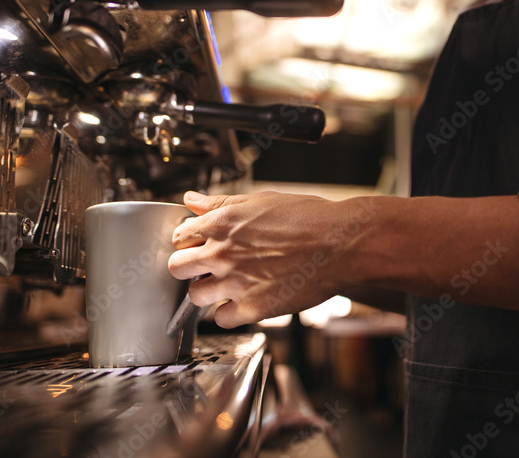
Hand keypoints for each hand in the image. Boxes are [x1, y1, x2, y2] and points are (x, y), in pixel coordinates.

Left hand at [168, 191, 376, 327]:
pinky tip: (244, 300)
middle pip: (177, 268)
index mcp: (222, 223)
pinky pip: (222, 319)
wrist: (341, 244)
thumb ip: (220, 202)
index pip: (179, 237)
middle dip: (188, 268)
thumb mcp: (260, 200)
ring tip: (228, 285)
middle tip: (207, 267)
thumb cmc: (309, 218)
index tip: (199, 245)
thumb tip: (193, 199)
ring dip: (208, 292)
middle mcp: (223, 253)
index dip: (189, 241)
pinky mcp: (253, 308)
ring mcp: (236, 283)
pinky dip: (230, 313)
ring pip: (195, 297)